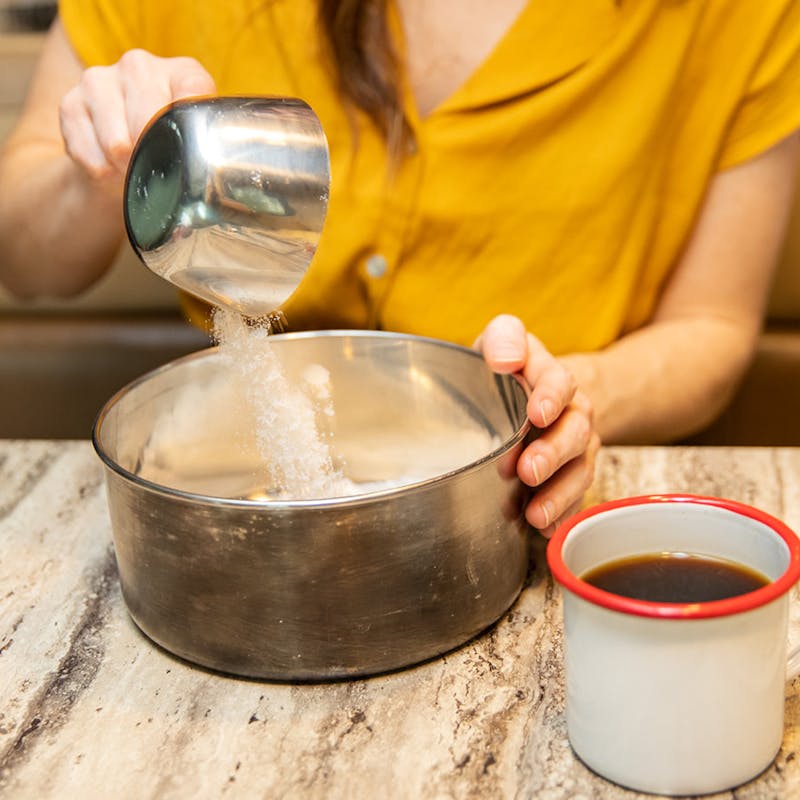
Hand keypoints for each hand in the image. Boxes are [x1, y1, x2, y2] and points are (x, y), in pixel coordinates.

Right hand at [59, 49, 215, 186]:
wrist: (118, 157)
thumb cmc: (166, 149)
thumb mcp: (194, 143)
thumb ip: (204, 150)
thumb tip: (202, 186)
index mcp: (181, 72)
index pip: (194, 91)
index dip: (192, 129)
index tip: (189, 154)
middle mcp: (139, 66)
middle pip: (150, 120)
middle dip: (154, 158)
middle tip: (156, 174)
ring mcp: (100, 80)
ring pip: (118, 143)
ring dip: (126, 169)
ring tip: (133, 170)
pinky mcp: (70, 103)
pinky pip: (89, 153)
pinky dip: (101, 172)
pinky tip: (110, 168)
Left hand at [476, 314, 600, 536]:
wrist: (533, 395)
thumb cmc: (509, 371)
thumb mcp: (501, 341)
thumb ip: (503, 339)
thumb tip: (505, 359)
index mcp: (552, 376)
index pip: (559, 381)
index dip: (550, 396)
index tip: (537, 413)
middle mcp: (571, 412)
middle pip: (575, 432)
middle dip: (553, 454)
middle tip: (528, 471)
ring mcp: (575, 448)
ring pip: (579, 471)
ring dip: (558, 494)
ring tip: (535, 513)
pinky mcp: (570, 477)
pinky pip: (574, 499)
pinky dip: (561, 516)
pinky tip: (543, 528)